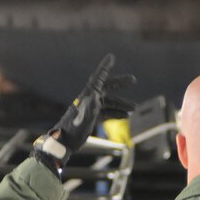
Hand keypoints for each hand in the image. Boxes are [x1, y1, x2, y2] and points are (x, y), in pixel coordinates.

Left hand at [35, 54, 136, 168]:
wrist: (65, 142)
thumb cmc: (72, 130)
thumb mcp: (83, 119)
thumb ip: (89, 108)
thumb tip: (95, 96)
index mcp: (87, 96)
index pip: (98, 78)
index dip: (105, 67)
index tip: (111, 56)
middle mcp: (89, 100)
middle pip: (107, 87)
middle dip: (120, 83)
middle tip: (133, 80)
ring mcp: (91, 109)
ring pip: (109, 102)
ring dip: (121, 103)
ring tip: (134, 107)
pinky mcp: (92, 118)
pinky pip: (106, 112)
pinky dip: (116, 113)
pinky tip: (125, 116)